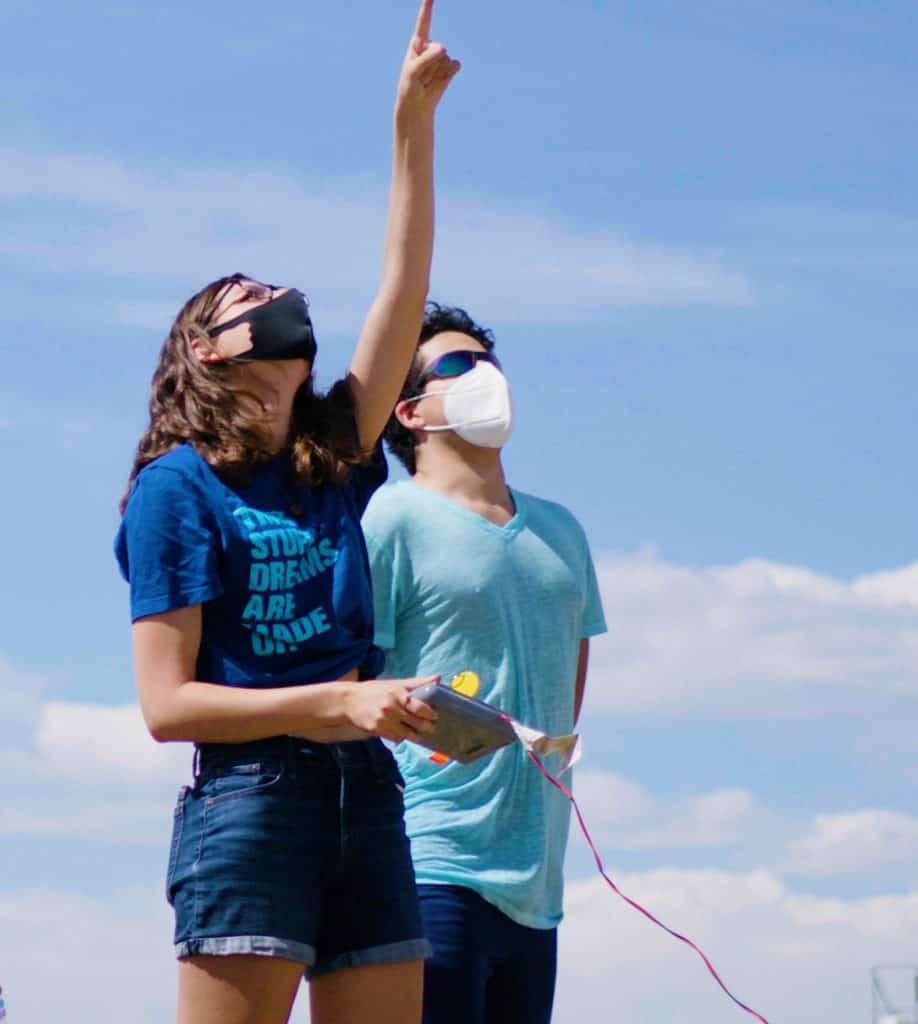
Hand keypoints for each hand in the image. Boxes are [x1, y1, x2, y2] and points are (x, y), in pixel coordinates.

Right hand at [343, 676, 439, 742]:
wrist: (349, 701)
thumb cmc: (375, 690)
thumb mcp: (395, 683)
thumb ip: (417, 682)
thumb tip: (438, 678)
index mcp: (398, 694)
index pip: (420, 708)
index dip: (430, 714)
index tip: (435, 715)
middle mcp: (392, 709)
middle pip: (417, 723)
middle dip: (427, 727)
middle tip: (431, 726)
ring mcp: (384, 721)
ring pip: (408, 734)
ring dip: (415, 734)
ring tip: (419, 731)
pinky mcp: (377, 731)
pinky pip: (396, 738)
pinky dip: (402, 736)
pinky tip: (403, 731)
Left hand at [396, 0, 460, 118]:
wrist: (417, 106)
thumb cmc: (409, 87)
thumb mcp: (412, 72)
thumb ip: (426, 59)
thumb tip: (444, 48)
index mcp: (417, 42)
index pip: (424, 21)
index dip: (428, 7)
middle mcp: (430, 46)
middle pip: (438, 49)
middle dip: (431, 66)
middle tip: (422, 78)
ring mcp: (442, 57)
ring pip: (446, 59)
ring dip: (436, 74)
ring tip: (427, 81)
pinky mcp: (450, 68)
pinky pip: (455, 65)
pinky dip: (448, 75)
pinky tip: (439, 81)